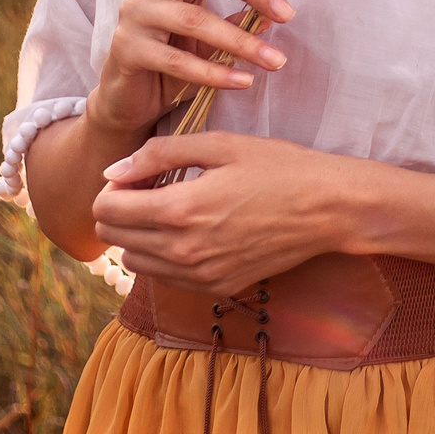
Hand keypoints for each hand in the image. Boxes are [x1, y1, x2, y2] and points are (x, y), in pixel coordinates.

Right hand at [89, 0, 298, 136]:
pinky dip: (214, 73)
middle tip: (288, 14)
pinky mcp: (127, 48)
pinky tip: (242, 81)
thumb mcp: (209, 38)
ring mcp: (136, 12)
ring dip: (240, 41)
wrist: (127, 97)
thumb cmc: (172, 58)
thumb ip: (235, 22)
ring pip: (194, 19)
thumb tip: (273, 17)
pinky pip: (178, 60)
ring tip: (275, 60)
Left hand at [93, 132, 359, 299]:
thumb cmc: (278, 167)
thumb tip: (112, 170)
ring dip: (137, 234)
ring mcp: (200, 275)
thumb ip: (158, 154)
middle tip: (147, 188)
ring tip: (168, 208)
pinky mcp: (216, 288)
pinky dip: (162, 255)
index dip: (112, 186)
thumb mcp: (219, 145)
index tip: (136, 173)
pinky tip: (188, 231)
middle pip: (114, 237)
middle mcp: (183, 251)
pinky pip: (164, 278)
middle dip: (118, 209)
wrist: (327, 209)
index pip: (107, 209)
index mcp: (180, 210)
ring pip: (134, 261)